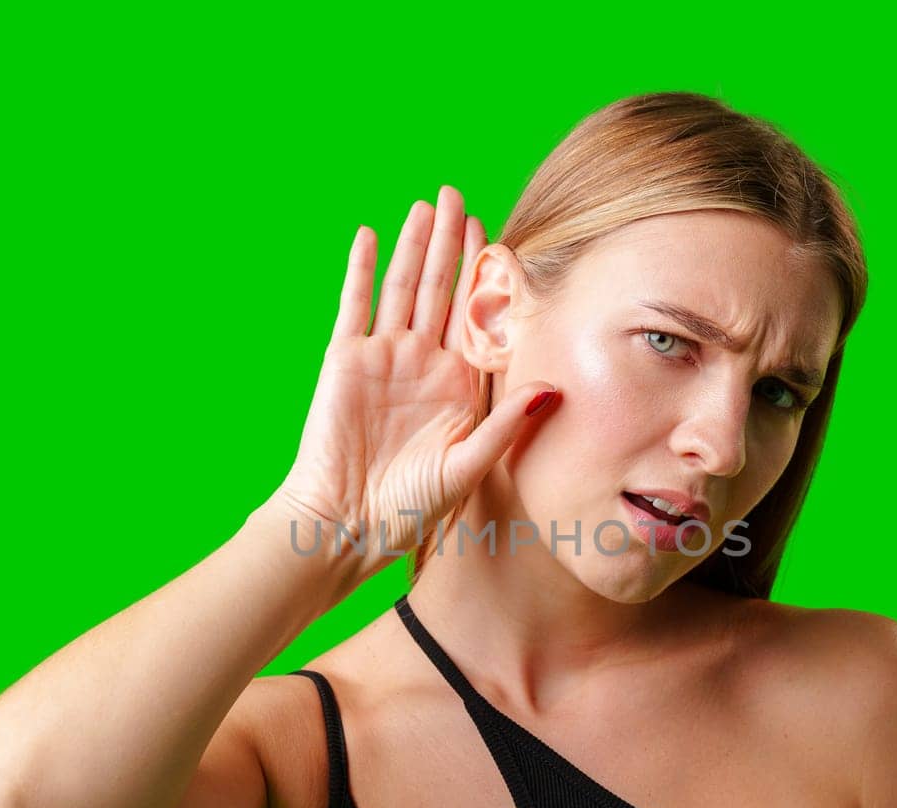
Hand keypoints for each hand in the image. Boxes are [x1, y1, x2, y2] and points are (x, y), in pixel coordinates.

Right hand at [272, 185, 559, 579]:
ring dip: (413, 245)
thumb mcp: (467, 466)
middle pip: (440, 289)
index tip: (498, 237)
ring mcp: (382, 357)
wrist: (345, 523)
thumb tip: (551, 388)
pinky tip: (369, 234)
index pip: (475, 317)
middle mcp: (423, 363)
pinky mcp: (345, 359)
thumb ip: (505, 425)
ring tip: (426, 204)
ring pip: (401, 287)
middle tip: (459, 197)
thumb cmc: (408, 507)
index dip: (484, 276)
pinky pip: (355, 305)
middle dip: (450, 244)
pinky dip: (361, 269)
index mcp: (457, 385)